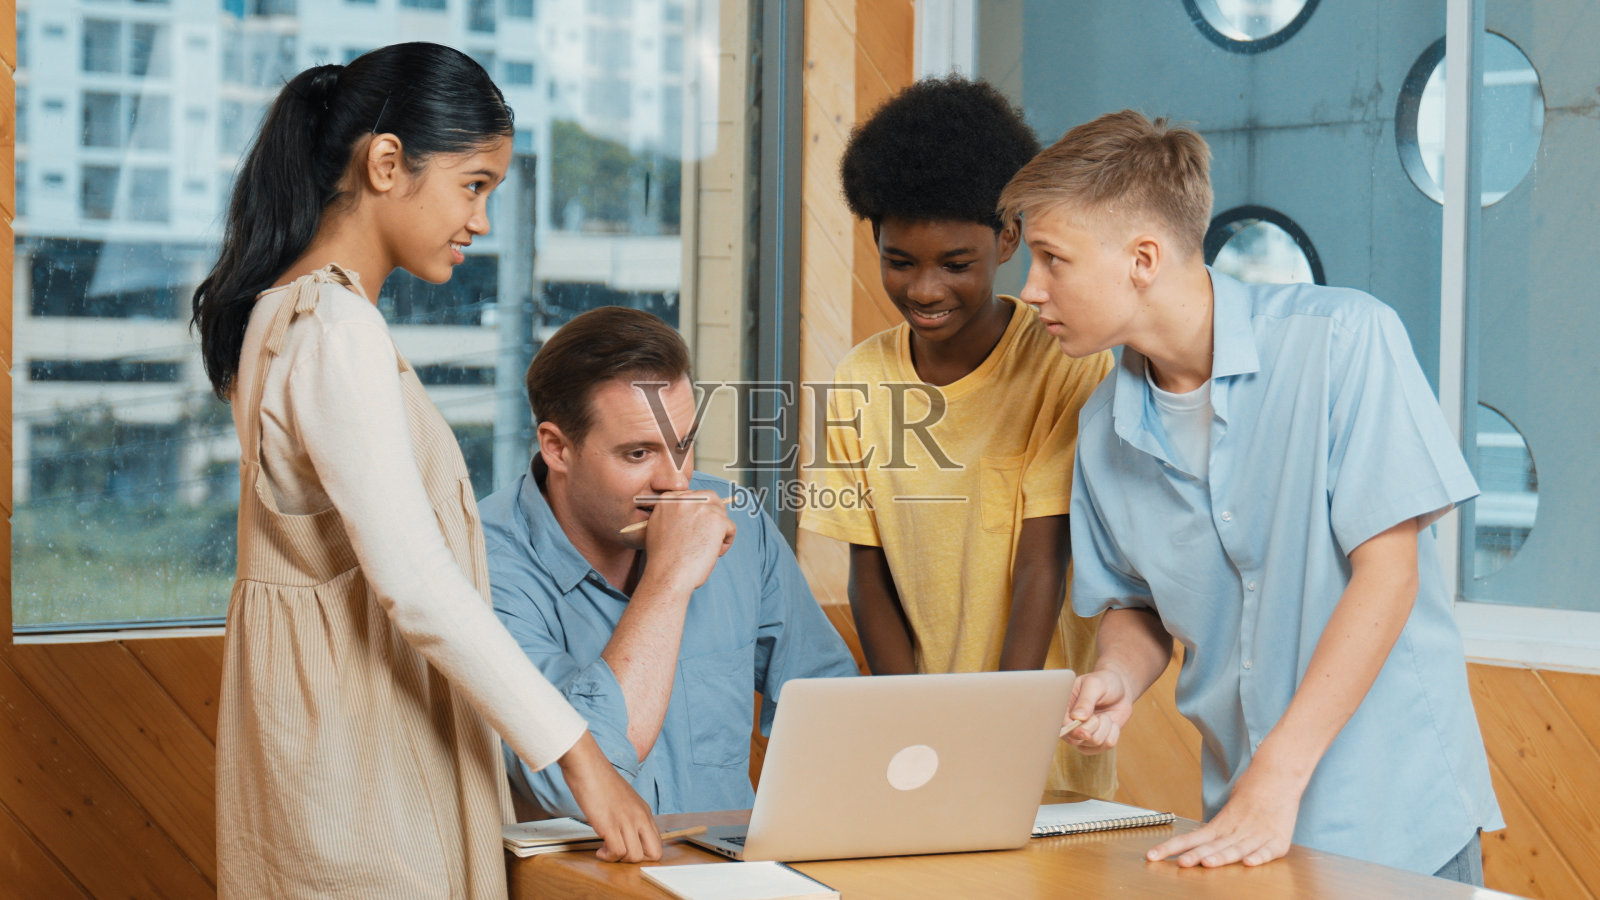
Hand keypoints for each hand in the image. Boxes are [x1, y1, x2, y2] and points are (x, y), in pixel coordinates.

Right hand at [559, 731, 661, 861]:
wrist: (587, 766)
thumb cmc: (599, 780)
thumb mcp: (623, 799)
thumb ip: (629, 815)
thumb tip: (625, 832)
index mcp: (644, 811)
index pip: (658, 843)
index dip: (643, 852)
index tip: (627, 849)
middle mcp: (640, 817)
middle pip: (654, 853)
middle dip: (637, 860)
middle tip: (620, 853)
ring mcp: (626, 821)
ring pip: (635, 856)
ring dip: (619, 859)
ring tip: (606, 849)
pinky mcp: (610, 824)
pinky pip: (617, 852)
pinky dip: (608, 856)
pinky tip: (600, 850)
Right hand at [641, 490, 735, 592]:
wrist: (667, 575)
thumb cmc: (663, 559)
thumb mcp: (659, 527)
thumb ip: (673, 515)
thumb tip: (694, 514)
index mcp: (669, 499)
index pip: (693, 496)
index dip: (698, 513)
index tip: (697, 528)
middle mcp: (685, 498)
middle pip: (710, 498)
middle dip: (714, 515)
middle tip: (710, 536)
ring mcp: (702, 507)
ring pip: (721, 514)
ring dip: (719, 532)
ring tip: (708, 549)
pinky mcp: (717, 520)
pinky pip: (730, 528)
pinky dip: (726, 543)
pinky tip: (713, 554)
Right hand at [1060, 667, 1136, 754]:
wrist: (1121, 689)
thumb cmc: (1104, 682)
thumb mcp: (1094, 685)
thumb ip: (1085, 701)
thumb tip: (1077, 717)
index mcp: (1065, 708)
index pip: (1061, 725)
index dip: (1071, 730)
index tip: (1083, 730)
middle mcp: (1072, 724)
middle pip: (1076, 739)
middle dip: (1092, 727)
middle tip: (1097, 715)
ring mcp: (1085, 735)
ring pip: (1094, 743)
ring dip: (1105, 728)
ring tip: (1105, 716)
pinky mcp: (1099, 741)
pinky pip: (1108, 745)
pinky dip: (1114, 732)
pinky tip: (1112, 723)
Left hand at [1146, 755, 1305, 867]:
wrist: (1278, 774)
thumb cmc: (1252, 791)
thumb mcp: (1228, 810)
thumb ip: (1217, 830)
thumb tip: (1195, 843)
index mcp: (1222, 824)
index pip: (1192, 838)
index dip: (1172, 847)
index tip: (1152, 855)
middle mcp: (1237, 830)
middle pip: (1212, 846)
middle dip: (1196, 856)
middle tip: (1180, 863)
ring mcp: (1257, 835)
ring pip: (1236, 849)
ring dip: (1222, 857)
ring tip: (1207, 863)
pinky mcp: (1278, 840)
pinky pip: (1268, 851)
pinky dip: (1259, 857)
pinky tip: (1248, 862)